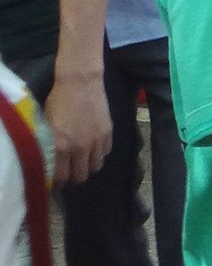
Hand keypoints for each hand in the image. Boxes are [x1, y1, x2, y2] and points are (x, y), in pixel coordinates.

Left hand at [44, 71, 110, 186]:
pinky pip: (105, 152)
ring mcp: (96, 141)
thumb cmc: (58, 101)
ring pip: (95, 166)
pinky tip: (93, 149)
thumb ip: (51, 145)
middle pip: (80, 176)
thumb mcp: (48, 125)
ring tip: (82, 162)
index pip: (61, 176)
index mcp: (61, 146)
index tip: (56, 182)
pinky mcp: (108, 133)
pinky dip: (99, 154)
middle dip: (74, 178)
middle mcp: (80, 148)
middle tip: (69, 173)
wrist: (81, 82)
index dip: (58, 183)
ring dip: (88, 167)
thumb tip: (51, 161)